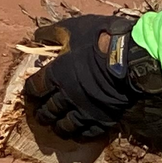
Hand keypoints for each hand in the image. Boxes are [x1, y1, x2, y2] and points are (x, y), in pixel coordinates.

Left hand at [24, 15, 161, 140]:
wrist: (131, 57)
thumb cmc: (101, 40)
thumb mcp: (74, 28)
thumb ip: (53, 33)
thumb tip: (38, 36)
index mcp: (56, 75)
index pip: (34, 88)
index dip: (30, 91)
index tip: (31, 91)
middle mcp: (66, 97)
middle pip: (47, 111)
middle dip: (42, 113)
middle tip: (41, 114)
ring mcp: (85, 110)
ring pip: (65, 126)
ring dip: (58, 127)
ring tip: (57, 126)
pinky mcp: (102, 119)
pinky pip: (87, 133)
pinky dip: (80, 134)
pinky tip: (78, 133)